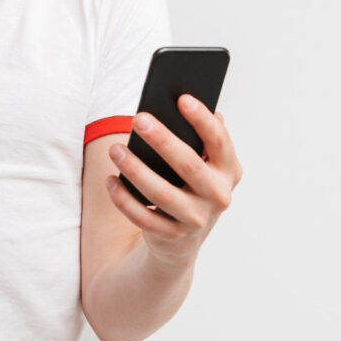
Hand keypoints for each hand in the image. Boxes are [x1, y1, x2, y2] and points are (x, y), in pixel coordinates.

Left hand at [107, 94, 242, 269]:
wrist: (184, 240)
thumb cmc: (191, 187)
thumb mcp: (205, 164)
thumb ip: (201, 138)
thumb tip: (194, 104)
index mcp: (228, 171)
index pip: (220, 142)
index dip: (203, 120)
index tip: (183, 99)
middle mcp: (217, 196)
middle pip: (188, 166)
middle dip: (163, 141)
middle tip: (139, 119)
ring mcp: (196, 219)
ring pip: (161, 194)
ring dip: (135, 170)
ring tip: (115, 150)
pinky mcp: (172, 236)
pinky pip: (143, 217)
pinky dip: (124, 199)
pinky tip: (111, 180)